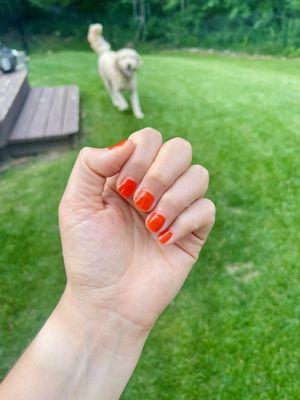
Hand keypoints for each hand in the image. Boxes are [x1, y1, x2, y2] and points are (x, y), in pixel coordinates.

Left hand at [59, 128, 214, 332]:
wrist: (107, 301)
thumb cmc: (89, 254)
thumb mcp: (75, 205)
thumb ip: (91, 165)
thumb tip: (127, 143)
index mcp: (128, 175)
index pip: (149, 138)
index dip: (140, 155)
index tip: (122, 188)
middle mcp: (155, 187)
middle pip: (180, 148)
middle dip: (160, 172)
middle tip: (139, 203)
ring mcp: (176, 208)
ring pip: (199, 175)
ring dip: (174, 198)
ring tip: (151, 225)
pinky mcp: (193, 232)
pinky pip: (207, 208)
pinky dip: (186, 221)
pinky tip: (163, 241)